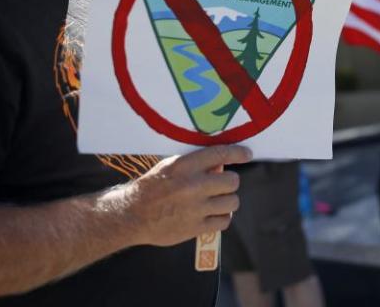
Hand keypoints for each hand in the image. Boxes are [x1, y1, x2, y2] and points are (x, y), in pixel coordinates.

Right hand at [106, 144, 251, 246]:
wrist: (132, 215)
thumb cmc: (152, 187)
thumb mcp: (170, 167)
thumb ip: (195, 164)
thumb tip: (221, 163)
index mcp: (184, 166)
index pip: (220, 154)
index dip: (238, 153)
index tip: (247, 154)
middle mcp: (192, 186)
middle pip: (232, 181)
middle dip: (230, 182)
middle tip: (223, 185)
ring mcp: (195, 208)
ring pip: (232, 202)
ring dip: (227, 201)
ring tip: (217, 201)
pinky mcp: (195, 227)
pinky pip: (224, 221)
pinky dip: (222, 218)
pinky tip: (213, 215)